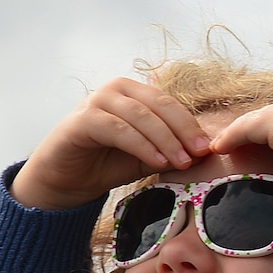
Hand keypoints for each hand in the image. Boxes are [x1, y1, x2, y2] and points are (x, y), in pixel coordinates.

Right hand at [11, 78, 212, 211]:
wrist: (65, 182)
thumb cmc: (105, 166)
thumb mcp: (144, 158)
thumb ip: (168, 151)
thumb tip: (202, 152)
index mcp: (134, 94)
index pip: (169, 104)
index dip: (190, 125)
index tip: (207, 149)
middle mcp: (116, 90)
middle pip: (159, 104)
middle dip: (182, 130)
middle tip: (199, 154)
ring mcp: (98, 101)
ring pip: (141, 116)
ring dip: (165, 140)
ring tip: (181, 163)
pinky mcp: (84, 120)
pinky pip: (119, 130)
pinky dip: (141, 145)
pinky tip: (158, 163)